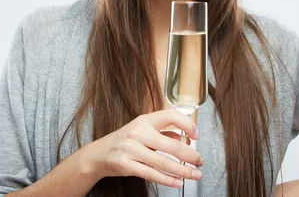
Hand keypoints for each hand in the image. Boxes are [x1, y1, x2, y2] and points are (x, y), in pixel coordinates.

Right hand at [85, 108, 202, 187]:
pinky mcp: (127, 165)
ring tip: (195, 174)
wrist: (99, 154)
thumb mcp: (143, 130)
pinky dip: (168, 180)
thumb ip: (164, 133)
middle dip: (190, 156)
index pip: (171, 116)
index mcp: (145, 120)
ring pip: (164, 163)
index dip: (187, 124)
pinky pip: (152, 174)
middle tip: (200, 161)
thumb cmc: (125, 140)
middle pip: (172, 145)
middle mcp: (138, 132)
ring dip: (183, 171)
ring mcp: (132, 149)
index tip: (196, 136)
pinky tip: (178, 182)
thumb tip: (187, 140)